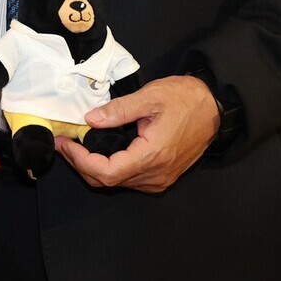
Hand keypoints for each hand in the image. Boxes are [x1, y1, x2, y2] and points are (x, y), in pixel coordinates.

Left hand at [55, 75, 220, 193]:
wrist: (215, 108)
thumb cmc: (187, 99)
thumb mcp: (150, 97)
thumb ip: (119, 110)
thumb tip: (90, 120)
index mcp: (152, 156)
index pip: (106, 172)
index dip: (80, 161)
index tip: (65, 144)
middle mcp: (156, 175)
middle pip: (108, 182)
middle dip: (81, 165)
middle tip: (65, 145)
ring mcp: (161, 179)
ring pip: (119, 183)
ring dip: (95, 169)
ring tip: (78, 147)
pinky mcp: (163, 176)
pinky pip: (131, 179)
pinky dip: (111, 169)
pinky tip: (101, 152)